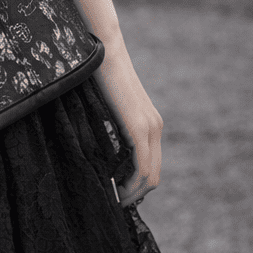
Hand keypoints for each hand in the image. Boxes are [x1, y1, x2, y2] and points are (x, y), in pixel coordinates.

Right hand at [93, 33, 162, 208]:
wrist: (105, 49)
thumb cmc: (98, 73)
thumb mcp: (106, 106)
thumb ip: (109, 125)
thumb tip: (96, 147)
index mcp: (150, 124)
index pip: (150, 166)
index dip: (135, 186)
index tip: (116, 194)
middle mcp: (155, 128)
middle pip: (153, 176)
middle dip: (135, 194)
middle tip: (113, 202)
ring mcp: (150, 127)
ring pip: (150, 176)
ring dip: (133, 193)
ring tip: (113, 200)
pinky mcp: (140, 127)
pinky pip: (142, 166)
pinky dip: (131, 183)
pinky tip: (116, 188)